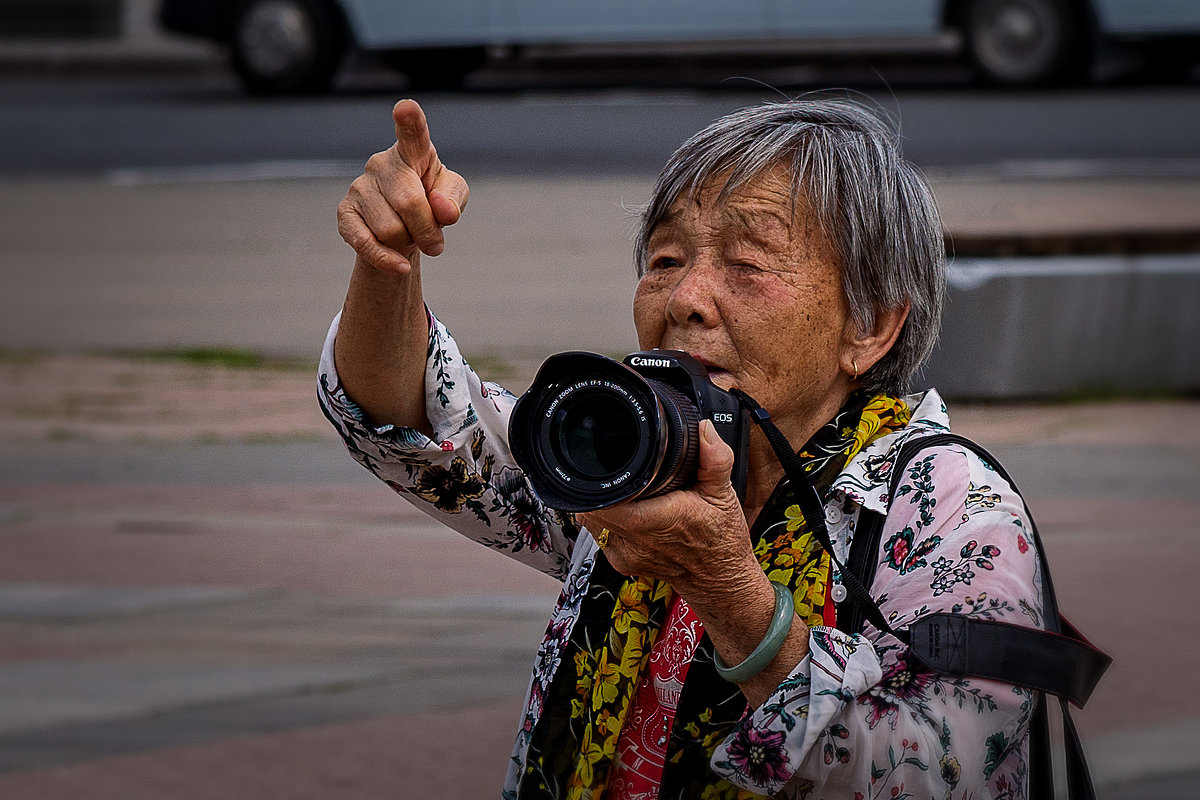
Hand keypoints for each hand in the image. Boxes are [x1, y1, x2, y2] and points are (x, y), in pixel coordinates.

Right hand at [337, 99, 469, 273]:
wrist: (403, 228)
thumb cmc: (431, 202)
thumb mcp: (452, 196)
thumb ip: (454, 198)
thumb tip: (442, 211)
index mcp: (412, 152)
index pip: (412, 135)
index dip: (409, 122)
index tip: (406, 108)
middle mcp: (381, 164)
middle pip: (409, 203)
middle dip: (428, 230)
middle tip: (435, 241)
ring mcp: (359, 188)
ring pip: (391, 229)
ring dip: (408, 243)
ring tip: (408, 234)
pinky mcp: (345, 214)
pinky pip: (367, 244)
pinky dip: (388, 260)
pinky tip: (399, 264)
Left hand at [577, 421, 763, 603]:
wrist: (721, 582)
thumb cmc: (722, 542)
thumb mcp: (724, 495)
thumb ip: (714, 459)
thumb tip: (703, 430)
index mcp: (656, 520)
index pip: (605, 501)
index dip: (600, 480)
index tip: (609, 464)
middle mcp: (636, 541)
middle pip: (592, 507)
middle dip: (602, 487)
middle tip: (620, 474)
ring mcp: (625, 555)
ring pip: (592, 521)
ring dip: (603, 504)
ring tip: (626, 493)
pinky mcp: (622, 563)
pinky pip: (601, 535)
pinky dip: (609, 521)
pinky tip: (629, 513)